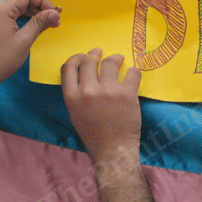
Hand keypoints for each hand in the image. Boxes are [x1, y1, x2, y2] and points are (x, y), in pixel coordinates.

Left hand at [0, 0, 60, 89]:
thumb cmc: (1, 60)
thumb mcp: (24, 40)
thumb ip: (40, 23)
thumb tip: (54, 13)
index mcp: (1, 10)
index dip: (43, 1)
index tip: (54, 13)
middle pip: (21, 0)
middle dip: (40, 8)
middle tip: (54, 20)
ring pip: (17, 8)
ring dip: (32, 14)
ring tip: (47, 24)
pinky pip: (10, 16)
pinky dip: (23, 19)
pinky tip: (33, 27)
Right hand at [61, 49, 142, 165]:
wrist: (113, 150)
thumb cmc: (93, 135)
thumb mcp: (75, 114)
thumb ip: (76, 95)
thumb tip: (83, 76)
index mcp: (72, 97)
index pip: (68, 68)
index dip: (75, 58)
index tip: (82, 56)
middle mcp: (88, 91)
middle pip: (89, 61)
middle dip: (94, 53)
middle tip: (99, 52)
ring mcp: (108, 91)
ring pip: (110, 62)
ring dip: (114, 58)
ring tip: (118, 58)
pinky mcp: (127, 94)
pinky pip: (132, 73)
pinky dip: (133, 71)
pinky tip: (132, 73)